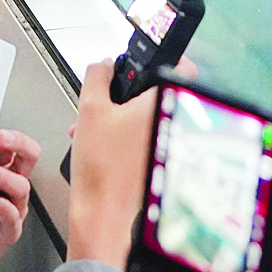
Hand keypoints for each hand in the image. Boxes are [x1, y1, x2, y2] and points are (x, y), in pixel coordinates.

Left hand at [0, 127, 40, 271]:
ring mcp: (12, 209)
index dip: (2, 136)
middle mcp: (9, 188)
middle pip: (29, 157)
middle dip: (14, 142)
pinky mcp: (9, 231)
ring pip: (22, 186)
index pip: (12, 145)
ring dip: (2, 175)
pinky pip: (12, 215)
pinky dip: (1, 203)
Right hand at [65, 57, 189, 266]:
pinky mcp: (164, 159)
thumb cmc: (103, 170)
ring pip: (151, 115)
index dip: (162, 58)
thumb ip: (97, 75)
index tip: (145, 61)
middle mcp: (175, 123)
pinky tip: (106, 142)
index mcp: (165, 104)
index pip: (183, 66)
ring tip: (99, 124)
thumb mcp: (89, 109)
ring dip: (126, 113)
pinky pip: (149, 135)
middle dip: (131, 91)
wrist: (105, 214)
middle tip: (111, 96)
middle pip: (160, 92)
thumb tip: (103, 65)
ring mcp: (172, 144)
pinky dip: (130, 133)